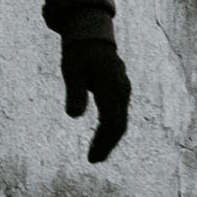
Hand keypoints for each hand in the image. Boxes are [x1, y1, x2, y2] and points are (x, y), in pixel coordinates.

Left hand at [62, 37, 129, 164]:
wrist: (92, 35)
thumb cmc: (79, 53)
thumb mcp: (72, 71)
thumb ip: (75, 92)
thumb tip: (73, 115)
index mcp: (112, 87)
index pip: (112, 121)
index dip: (103, 142)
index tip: (92, 158)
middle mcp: (122, 90)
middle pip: (119, 125)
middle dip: (107, 144)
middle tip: (93, 160)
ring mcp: (123, 91)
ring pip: (121, 121)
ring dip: (109, 139)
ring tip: (96, 155)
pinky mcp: (120, 91)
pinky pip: (119, 114)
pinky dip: (111, 128)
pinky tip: (101, 138)